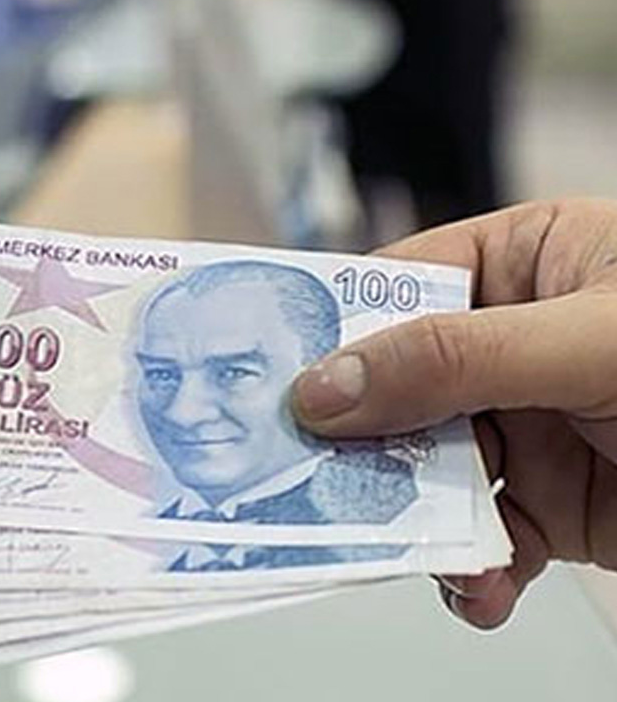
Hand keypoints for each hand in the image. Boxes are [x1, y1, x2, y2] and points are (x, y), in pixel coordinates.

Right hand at [291, 200, 616, 628]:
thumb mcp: (592, 340)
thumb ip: (454, 358)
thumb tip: (325, 387)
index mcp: (525, 264)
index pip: (398, 286)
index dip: (329, 327)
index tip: (265, 368)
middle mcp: (514, 345)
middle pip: (395, 389)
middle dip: (358, 442)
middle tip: (306, 477)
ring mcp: (528, 429)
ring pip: (425, 473)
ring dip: (411, 520)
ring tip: (411, 549)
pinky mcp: (553, 508)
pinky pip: (480, 539)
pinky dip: (469, 572)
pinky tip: (480, 585)